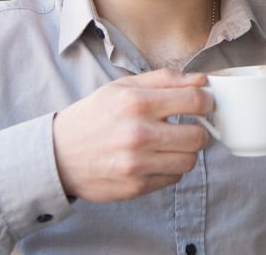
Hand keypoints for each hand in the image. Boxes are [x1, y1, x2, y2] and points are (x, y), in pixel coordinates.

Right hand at [52, 69, 212, 202]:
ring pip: (190, 160)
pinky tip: (155, 159)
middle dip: (199, 130)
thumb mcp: (123, 87)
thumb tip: (201, 80)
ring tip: (170, 143)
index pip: (194, 101)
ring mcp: (137, 164)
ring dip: (186, 151)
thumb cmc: (94, 116)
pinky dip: (170, 168)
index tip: (204, 103)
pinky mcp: (136, 186)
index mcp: (136, 102)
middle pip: (198, 136)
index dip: (206, 102)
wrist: (59, 155)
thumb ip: (164, 79)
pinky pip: (173, 178)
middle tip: (188, 126)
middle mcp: (138, 134)